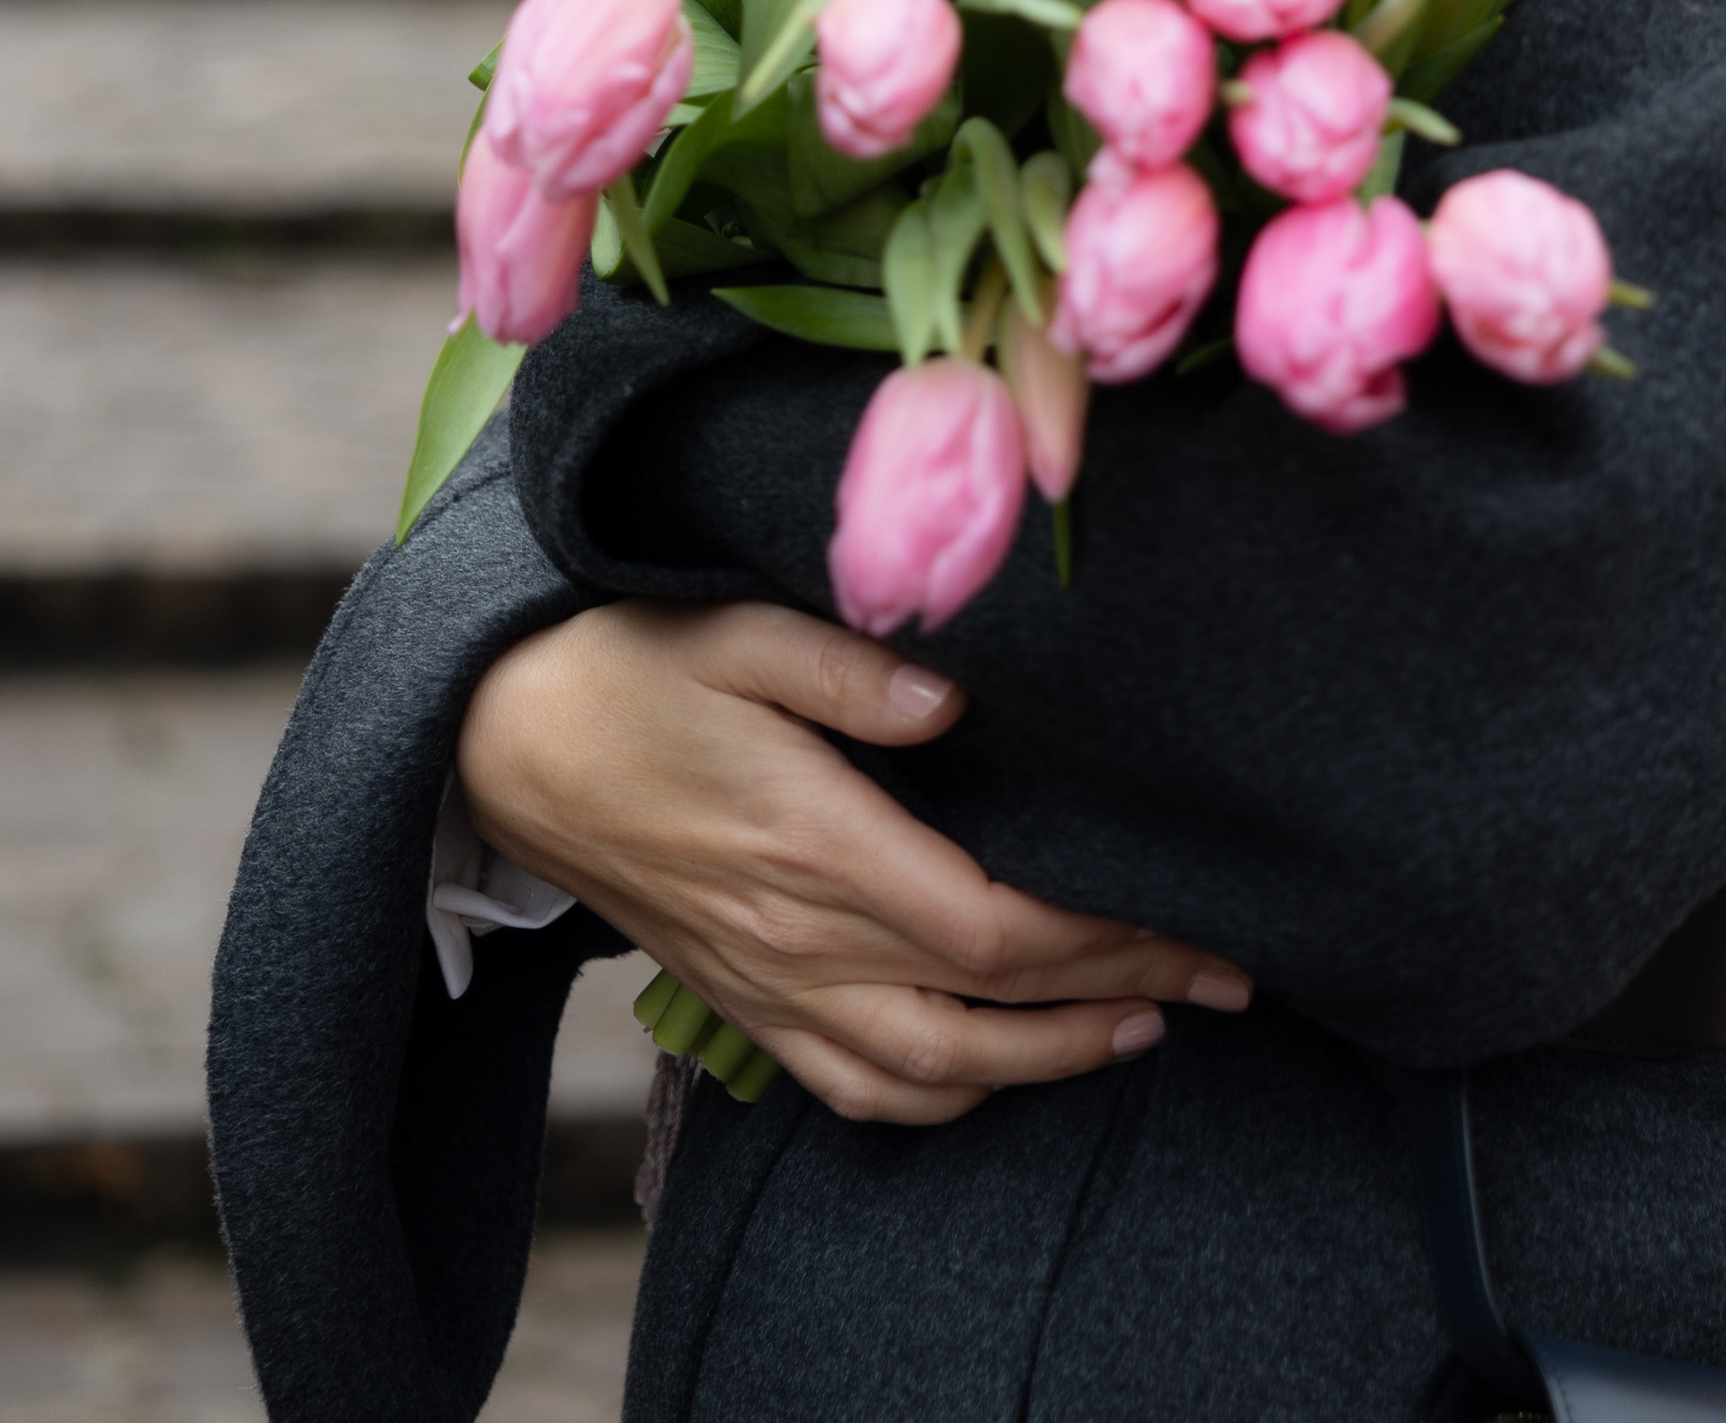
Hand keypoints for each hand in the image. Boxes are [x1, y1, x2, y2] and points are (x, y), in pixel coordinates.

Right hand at [456, 598, 1250, 1123]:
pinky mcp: (740, 994)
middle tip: (1224, 976)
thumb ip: (848, 668)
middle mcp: (796, 934)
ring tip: (1143, 1027)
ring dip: (1045, 1064)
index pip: (989, 925)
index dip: (1101, 935)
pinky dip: (939, 1098)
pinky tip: (999, 1070)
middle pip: (984, 1004)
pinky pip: (850, 1085)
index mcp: (811, 843)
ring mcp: (765, 980)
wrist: (501, 739)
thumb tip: (956, 699)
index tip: (1194, 916)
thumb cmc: (628, 662)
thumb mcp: (735, 627)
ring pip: (927, 1071)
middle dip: (1116, 996)